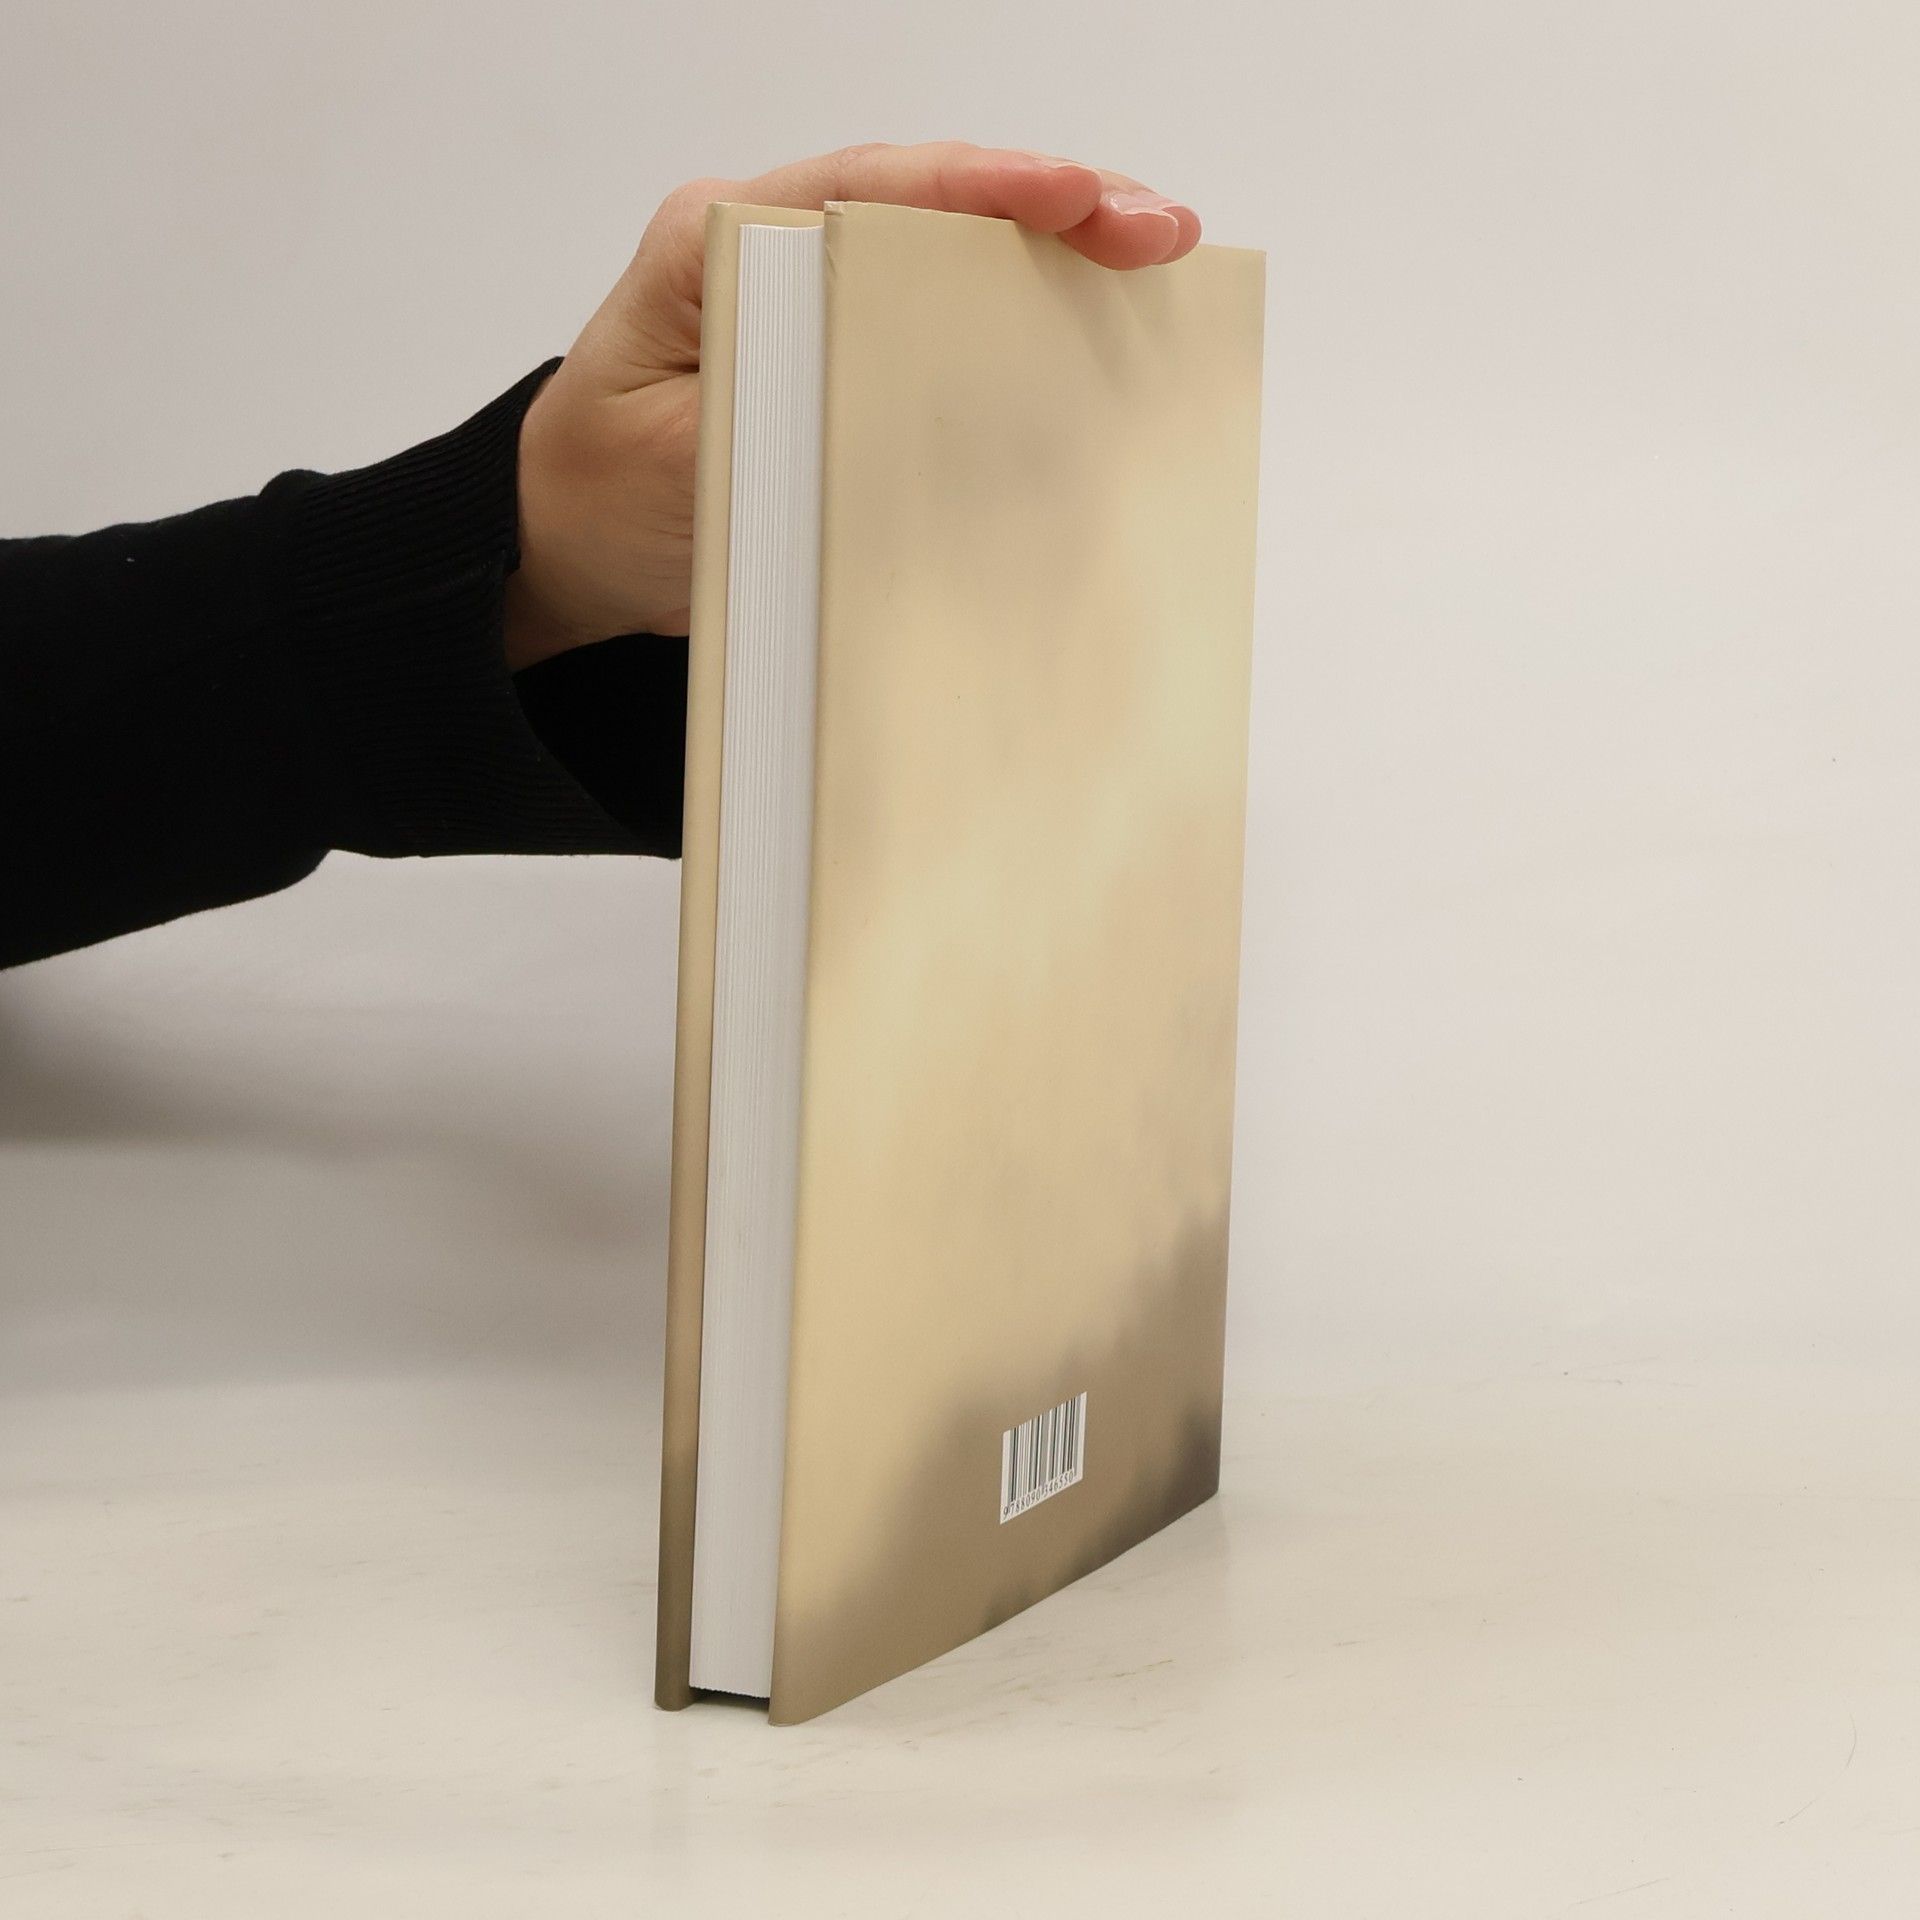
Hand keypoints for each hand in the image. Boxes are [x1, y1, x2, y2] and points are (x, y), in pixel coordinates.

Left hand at [502, 141, 1200, 669]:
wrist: (568, 548)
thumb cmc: (605, 500)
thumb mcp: (682, 462)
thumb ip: (778, 420)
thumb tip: (899, 413)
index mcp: (721, 242)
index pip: (870, 188)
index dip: (983, 187)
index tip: (1076, 198)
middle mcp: (775, 248)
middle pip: (933, 205)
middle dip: (1055, 207)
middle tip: (1160, 230)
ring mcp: (816, 300)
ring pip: (950, 257)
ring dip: (1055, 262)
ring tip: (1157, 265)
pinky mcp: (842, 359)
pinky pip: (940, 327)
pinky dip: (1018, 329)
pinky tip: (1090, 342)